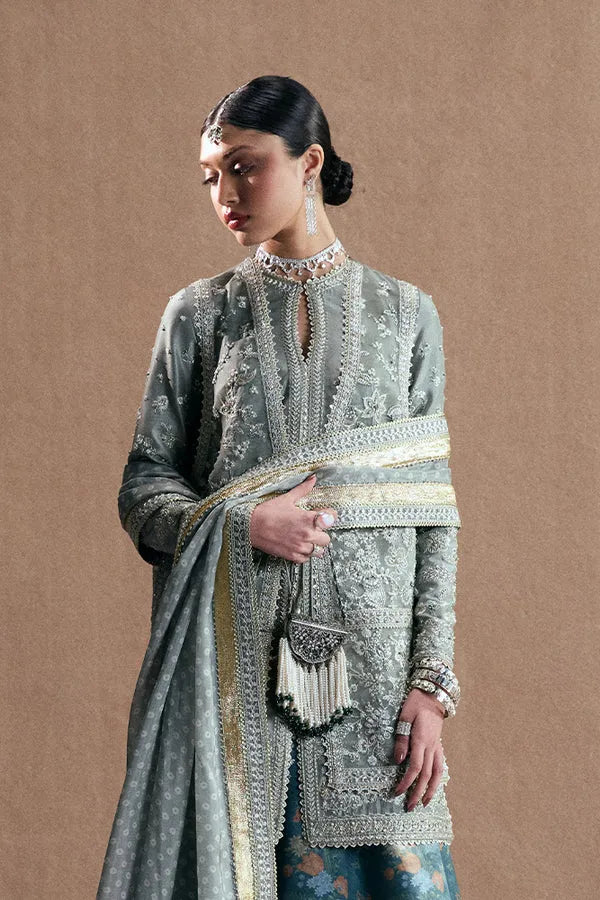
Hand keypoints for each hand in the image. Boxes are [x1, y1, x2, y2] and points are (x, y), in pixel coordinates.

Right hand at [249, 474, 337, 562]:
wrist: (250, 526)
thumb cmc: (268, 512)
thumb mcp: (287, 499)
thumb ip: (303, 489)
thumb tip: (313, 478)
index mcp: (308, 519)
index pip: (331, 519)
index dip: (329, 516)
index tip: (325, 515)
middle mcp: (307, 535)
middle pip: (327, 539)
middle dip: (322, 533)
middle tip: (313, 528)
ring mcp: (300, 548)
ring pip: (318, 551)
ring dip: (314, 545)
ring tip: (306, 538)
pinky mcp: (292, 556)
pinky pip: (306, 559)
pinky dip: (304, 554)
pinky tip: (298, 546)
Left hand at [393, 688, 445, 809]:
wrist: (433, 695)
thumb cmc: (415, 703)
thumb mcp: (404, 717)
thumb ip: (401, 739)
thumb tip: (398, 760)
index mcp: (422, 740)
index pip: (414, 768)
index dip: (406, 782)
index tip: (397, 792)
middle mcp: (432, 746)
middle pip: (426, 775)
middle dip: (417, 793)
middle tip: (409, 807)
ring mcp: (437, 746)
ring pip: (437, 773)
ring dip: (431, 790)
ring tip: (424, 803)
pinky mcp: (439, 745)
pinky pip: (440, 766)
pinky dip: (438, 779)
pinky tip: (434, 786)